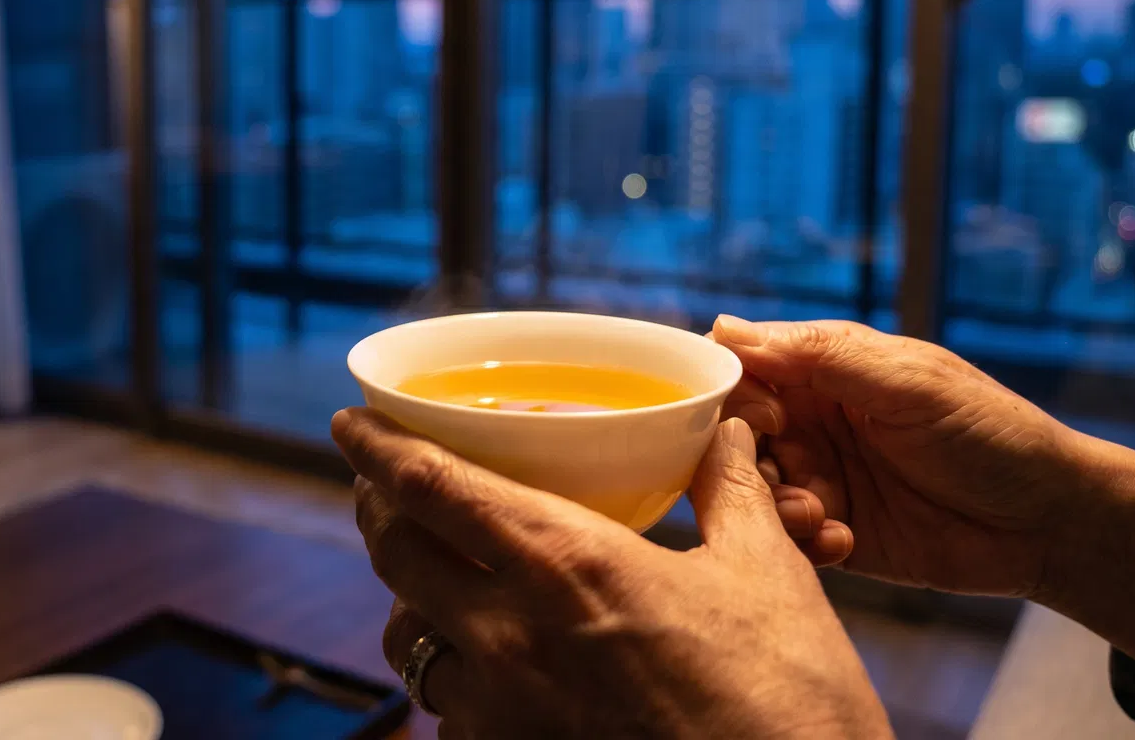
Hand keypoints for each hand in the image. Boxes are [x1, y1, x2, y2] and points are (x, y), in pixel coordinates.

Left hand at [332, 407, 891, 738]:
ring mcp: (502, 710)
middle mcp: (510, 633)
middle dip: (380, 513)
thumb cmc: (786, 695)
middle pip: (394, 556)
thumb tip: (728, 433)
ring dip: (414, 604)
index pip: (431, 486)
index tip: (349, 423)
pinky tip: (492, 673)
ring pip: (409, 641)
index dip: (376, 448)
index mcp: (567, 561)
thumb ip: (730, 491)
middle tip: (387, 490)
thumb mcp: (767, 573)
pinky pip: (448, 713)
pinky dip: (457, 683)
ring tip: (438, 585)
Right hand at [712, 317, 1134, 684]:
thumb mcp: (906, 382)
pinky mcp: (831, 534)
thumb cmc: (991, 432)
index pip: (742, 366)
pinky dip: (799, 541)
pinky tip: (842, 542)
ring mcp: (820, 479)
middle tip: (794, 472)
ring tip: (821, 515)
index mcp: (824, 369)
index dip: (731, 390)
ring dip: (774, 503)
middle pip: (731, 431)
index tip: (764, 417)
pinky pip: (782, 537)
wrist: (1050, 522)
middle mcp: (812, 421)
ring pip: (749, 487)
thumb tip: (724, 328)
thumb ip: (818, 356)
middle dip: (745, 454)